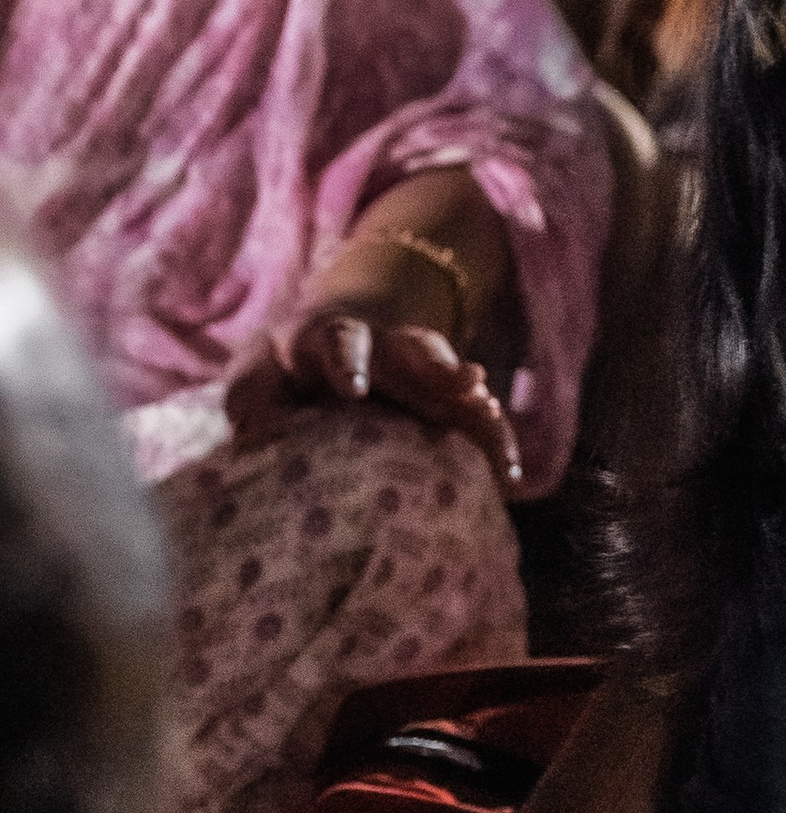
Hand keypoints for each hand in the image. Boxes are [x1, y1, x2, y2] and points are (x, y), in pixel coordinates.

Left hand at [227, 311, 520, 488]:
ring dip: (474, 398)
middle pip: (419, 346)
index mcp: (334, 339)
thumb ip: (251, 396)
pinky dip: (494, 441)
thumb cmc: (284, 373)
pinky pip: (478, 417)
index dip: (350, 363)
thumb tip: (252, 433)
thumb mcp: (258, 374)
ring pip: (457, 378)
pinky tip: (506, 473)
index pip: (343, 341)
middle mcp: (387, 347)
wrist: (330, 347)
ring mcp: (423, 372)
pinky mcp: (448, 400)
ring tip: (491, 416)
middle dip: (441, 365)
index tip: (355, 389)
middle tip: (465, 382)